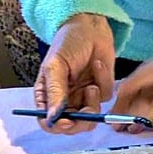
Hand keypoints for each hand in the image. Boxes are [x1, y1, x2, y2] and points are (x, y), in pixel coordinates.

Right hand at [35, 13, 115, 133]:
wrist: (91, 26)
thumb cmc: (68, 42)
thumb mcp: (56, 65)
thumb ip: (55, 92)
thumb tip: (52, 118)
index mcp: (47, 96)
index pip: (48, 122)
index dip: (58, 126)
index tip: (68, 121)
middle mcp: (64, 100)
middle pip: (71, 127)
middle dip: (81, 122)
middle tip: (88, 112)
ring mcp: (83, 97)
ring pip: (89, 119)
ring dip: (93, 105)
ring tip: (92, 86)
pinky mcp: (101, 90)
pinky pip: (104, 99)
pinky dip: (103, 84)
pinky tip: (98, 66)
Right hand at [110, 53, 152, 133]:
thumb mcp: (148, 71)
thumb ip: (129, 85)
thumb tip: (115, 98)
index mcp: (140, 85)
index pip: (124, 101)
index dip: (118, 111)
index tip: (112, 120)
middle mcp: (147, 98)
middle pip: (131, 113)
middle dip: (132, 113)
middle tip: (137, 109)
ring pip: (144, 118)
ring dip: (152, 107)